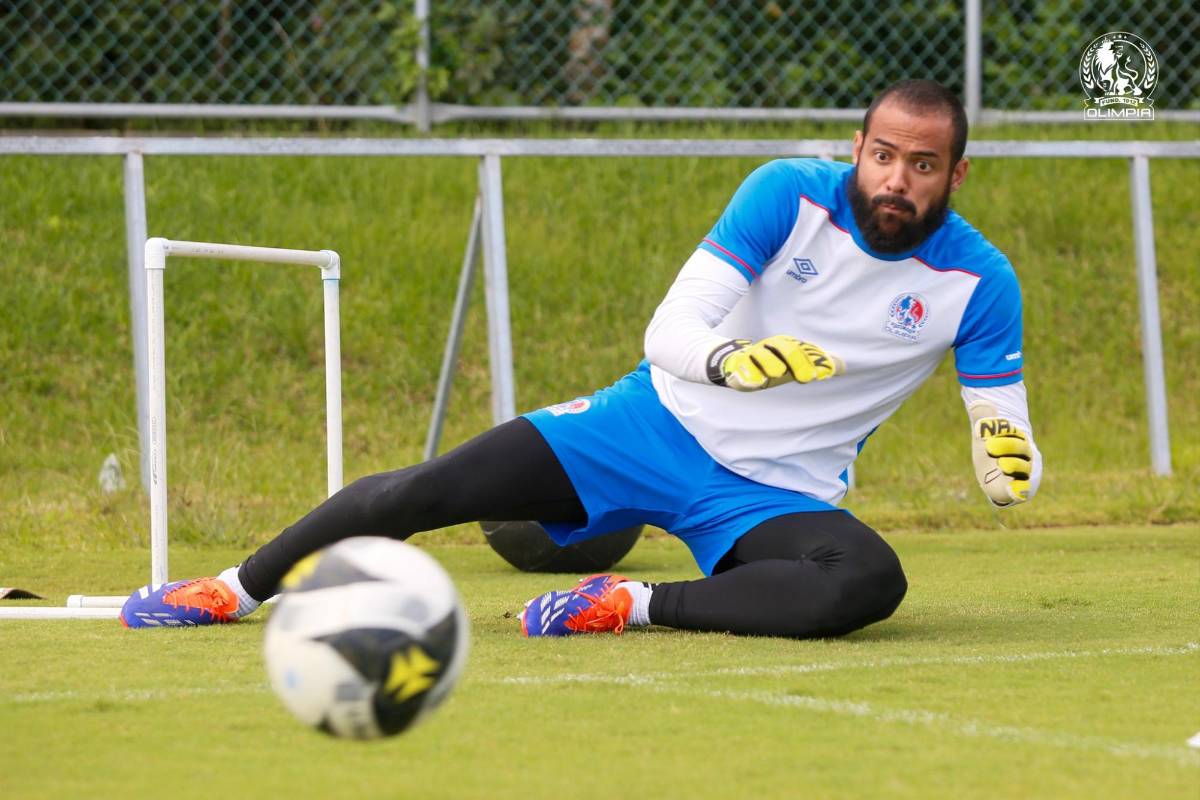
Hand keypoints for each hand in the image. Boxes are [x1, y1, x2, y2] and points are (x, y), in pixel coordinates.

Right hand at [707, 335, 843, 390]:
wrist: (736, 364)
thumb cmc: (771, 365)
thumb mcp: (793, 366)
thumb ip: (816, 365)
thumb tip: (844, 366)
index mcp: (785, 345)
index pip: (803, 348)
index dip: (815, 359)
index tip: (825, 375)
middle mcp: (770, 347)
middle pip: (785, 347)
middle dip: (796, 360)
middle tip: (806, 378)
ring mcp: (752, 356)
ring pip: (760, 354)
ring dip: (769, 362)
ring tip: (777, 373)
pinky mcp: (736, 367)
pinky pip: (740, 369)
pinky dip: (746, 375)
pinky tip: (754, 383)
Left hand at [968, 403, 1032, 506]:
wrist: (996, 473)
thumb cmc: (991, 450)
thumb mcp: (983, 435)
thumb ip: (982, 419)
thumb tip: (977, 402)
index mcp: (1015, 437)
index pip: (1011, 431)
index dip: (1001, 430)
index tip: (985, 431)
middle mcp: (1023, 454)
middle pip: (1019, 447)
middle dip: (1006, 445)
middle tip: (988, 446)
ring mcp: (1023, 471)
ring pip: (1022, 466)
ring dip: (1013, 465)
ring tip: (1002, 464)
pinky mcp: (1019, 488)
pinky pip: (1022, 489)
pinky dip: (1018, 490)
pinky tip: (1013, 490)